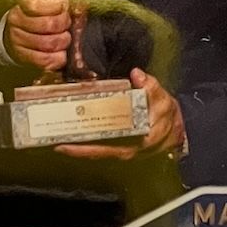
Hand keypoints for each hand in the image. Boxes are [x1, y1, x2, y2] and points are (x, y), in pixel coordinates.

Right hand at [4, 0, 106, 72]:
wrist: (20, 33)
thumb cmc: (45, 13)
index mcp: (24, 1)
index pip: (40, 2)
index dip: (58, 7)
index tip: (63, 8)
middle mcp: (16, 20)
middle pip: (49, 24)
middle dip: (64, 25)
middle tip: (67, 25)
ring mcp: (17, 40)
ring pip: (48, 44)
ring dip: (62, 42)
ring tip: (64, 38)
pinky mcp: (22, 58)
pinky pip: (44, 61)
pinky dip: (57, 58)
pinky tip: (61, 53)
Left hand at [57, 67, 186, 161]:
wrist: (177, 129)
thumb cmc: (168, 117)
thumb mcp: (163, 101)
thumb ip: (150, 87)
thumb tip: (136, 74)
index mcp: (133, 144)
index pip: (102, 150)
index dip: (81, 150)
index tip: (62, 146)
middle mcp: (123, 150)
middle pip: (92, 151)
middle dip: (71, 146)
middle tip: (50, 136)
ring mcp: (119, 148)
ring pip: (93, 148)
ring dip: (75, 142)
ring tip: (54, 132)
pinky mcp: (118, 142)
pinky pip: (98, 143)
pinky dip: (85, 138)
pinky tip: (72, 128)